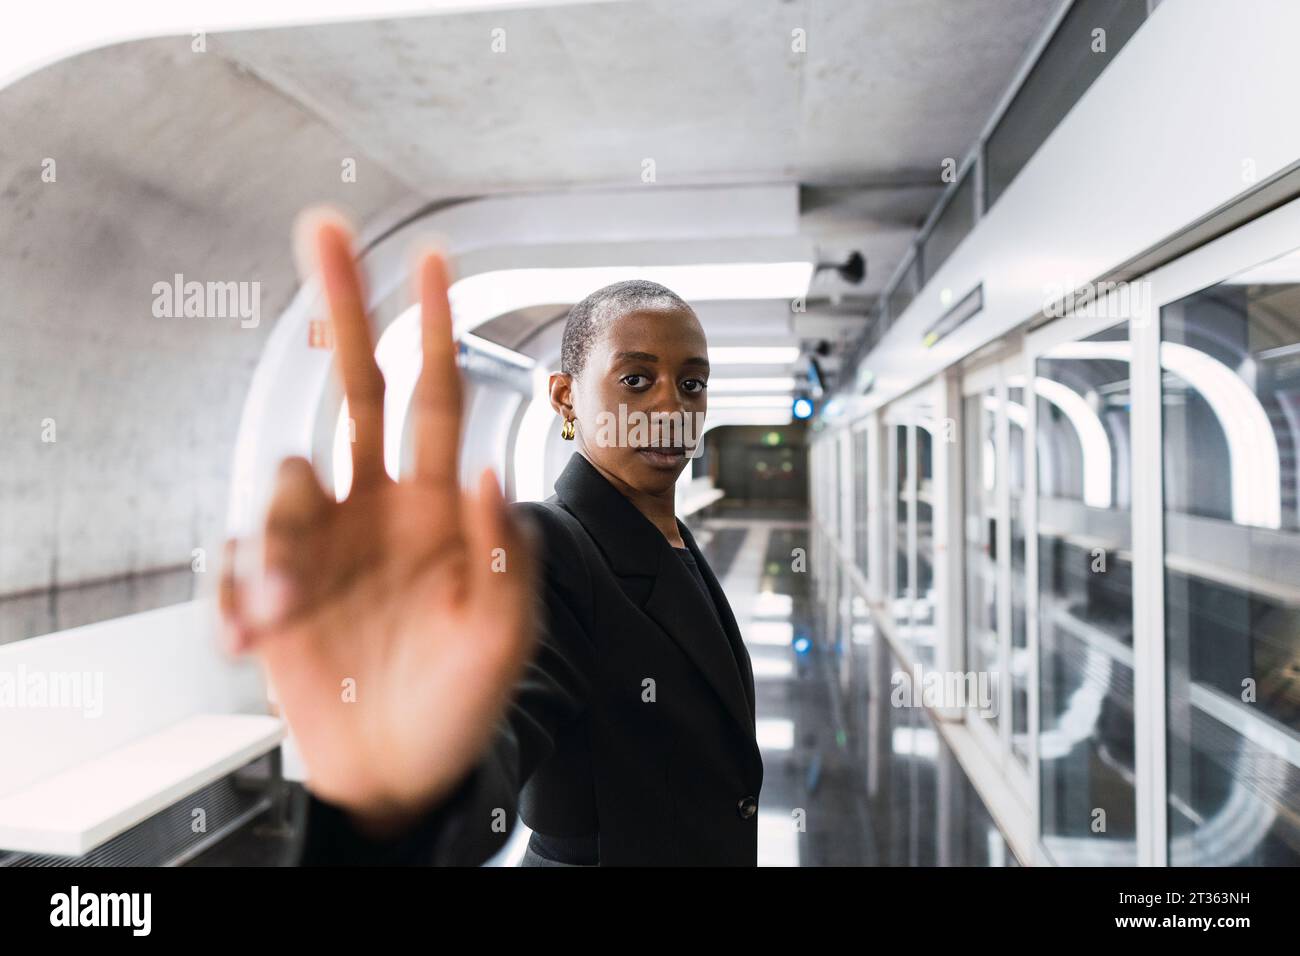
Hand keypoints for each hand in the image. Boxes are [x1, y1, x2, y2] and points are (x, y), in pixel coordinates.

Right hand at [219, 211, 536, 833]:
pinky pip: (239, 560)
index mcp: (438, 507)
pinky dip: (238, 594)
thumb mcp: (505, 636)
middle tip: (325, 231)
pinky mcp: (273, 586)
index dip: (435, 332)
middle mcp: (377, 505)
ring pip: (282, 480)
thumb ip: (503, 554)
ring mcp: (322, 540)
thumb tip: (492, 471)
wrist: (401, 774)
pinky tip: (253, 638)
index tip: (436, 263)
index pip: (438, 398)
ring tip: (291, 615)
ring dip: (279, 542)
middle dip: (343, 308)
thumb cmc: (462, 706)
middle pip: (353, 386)